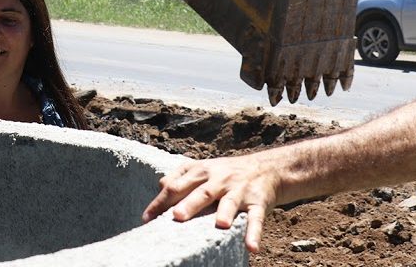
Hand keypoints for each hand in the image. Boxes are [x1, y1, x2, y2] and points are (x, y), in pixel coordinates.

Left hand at [142, 153, 279, 252]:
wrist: (267, 168)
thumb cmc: (227, 173)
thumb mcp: (204, 168)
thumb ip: (181, 177)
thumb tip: (160, 188)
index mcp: (202, 171)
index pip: (177, 186)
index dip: (161, 202)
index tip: (147, 219)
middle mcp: (220, 179)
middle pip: (202, 192)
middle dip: (189, 204)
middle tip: (176, 216)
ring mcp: (239, 191)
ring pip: (230, 203)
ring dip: (224, 213)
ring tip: (219, 225)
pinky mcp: (258, 203)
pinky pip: (256, 219)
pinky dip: (254, 233)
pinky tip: (251, 248)